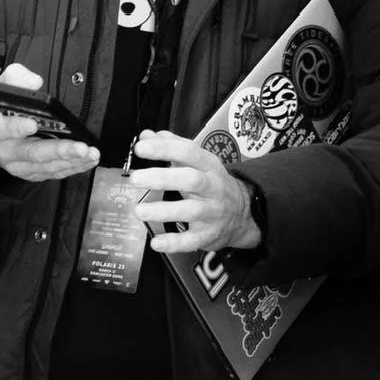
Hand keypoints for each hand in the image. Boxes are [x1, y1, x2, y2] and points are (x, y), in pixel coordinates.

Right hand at [0, 63, 100, 182]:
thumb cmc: (1, 111)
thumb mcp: (3, 87)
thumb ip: (17, 78)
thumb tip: (36, 81)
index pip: (5, 129)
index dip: (18, 127)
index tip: (33, 124)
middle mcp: (7, 152)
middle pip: (34, 153)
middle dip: (59, 150)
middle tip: (81, 147)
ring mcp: (20, 166)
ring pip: (47, 166)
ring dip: (72, 161)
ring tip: (91, 153)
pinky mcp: (32, 174)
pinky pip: (54, 173)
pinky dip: (73, 168)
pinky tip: (87, 161)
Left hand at [129, 130, 260, 254]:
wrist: (243, 214)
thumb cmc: (213, 183)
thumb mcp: (199, 161)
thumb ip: (172, 146)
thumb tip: (147, 136)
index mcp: (208, 166)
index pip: (188, 152)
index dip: (164, 148)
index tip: (141, 147)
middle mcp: (212, 188)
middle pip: (190, 180)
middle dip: (162, 178)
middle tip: (136, 178)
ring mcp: (211, 212)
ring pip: (189, 211)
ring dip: (163, 211)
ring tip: (139, 210)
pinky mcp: (208, 235)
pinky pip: (191, 241)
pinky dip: (173, 242)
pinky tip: (156, 242)